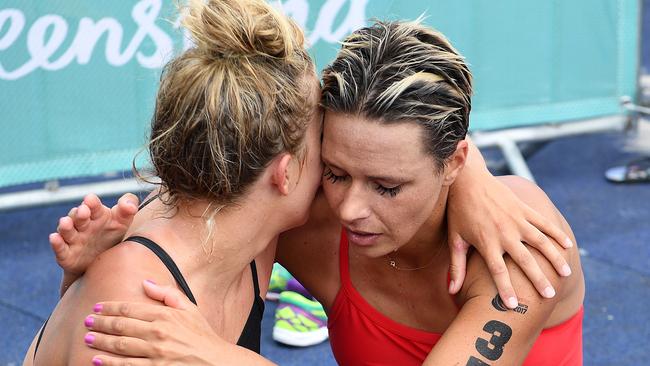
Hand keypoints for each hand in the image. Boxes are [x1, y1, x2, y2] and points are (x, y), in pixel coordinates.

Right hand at [50, 193, 137, 276]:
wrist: (100, 263)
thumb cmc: (111, 235)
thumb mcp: (122, 222)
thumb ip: (128, 208)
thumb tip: (131, 206)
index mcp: (96, 215)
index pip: (94, 206)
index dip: (92, 203)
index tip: (91, 199)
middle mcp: (83, 225)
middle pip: (78, 217)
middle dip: (80, 213)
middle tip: (84, 211)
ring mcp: (73, 239)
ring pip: (67, 231)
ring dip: (65, 226)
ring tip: (65, 222)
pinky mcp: (66, 255)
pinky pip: (60, 249)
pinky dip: (56, 244)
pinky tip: (54, 238)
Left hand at [83, 281, 225, 364]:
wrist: (216, 362)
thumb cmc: (202, 335)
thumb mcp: (190, 309)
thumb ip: (167, 294)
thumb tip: (145, 282)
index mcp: (165, 315)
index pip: (130, 308)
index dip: (111, 307)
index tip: (97, 307)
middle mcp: (159, 333)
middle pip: (121, 326)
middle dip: (101, 323)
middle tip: (86, 321)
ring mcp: (156, 354)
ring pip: (120, 346)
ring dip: (101, 342)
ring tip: (87, 338)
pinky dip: (110, 363)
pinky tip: (98, 360)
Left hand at [447, 170, 571, 308]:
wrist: (468, 180)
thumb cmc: (460, 212)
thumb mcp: (455, 239)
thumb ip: (456, 266)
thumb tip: (451, 291)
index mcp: (486, 242)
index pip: (498, 271)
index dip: (505, 289)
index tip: (514, 306)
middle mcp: (504, 232)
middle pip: (524, 260)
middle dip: (538, 279)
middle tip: (549, 296)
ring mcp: (516, 220)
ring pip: (540, 242)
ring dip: (554, 258)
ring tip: (565, 274)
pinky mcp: (523, 208)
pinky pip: (543, 223)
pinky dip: (556, 233)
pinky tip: (567, 245)